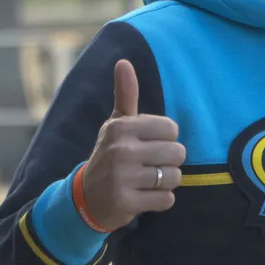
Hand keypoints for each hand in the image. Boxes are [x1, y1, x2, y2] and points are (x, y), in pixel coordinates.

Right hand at [81, 59, 184, 230]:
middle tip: (150, 166)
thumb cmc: (110, 155)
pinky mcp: (126, 203)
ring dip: (166, 182)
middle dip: (169, 162)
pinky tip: (144, 197)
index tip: (149, 145)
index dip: (166, 139)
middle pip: (177, 153)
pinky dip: (161, 200)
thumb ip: (125, 94)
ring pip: (174, 177)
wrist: (86, 198)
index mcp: (121, 127)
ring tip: (147, 181)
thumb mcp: (116, 124)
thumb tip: (123, 61)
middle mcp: (120, 150)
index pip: (171, 128)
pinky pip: (167, 200)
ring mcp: (122, 178)